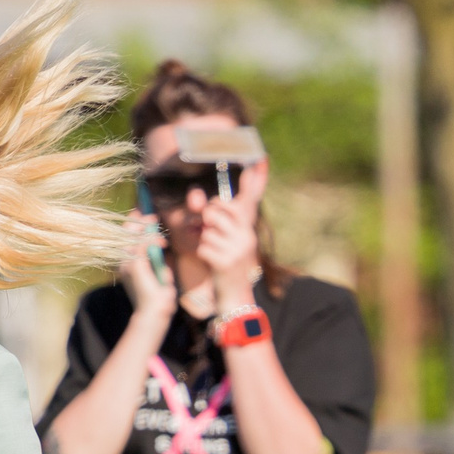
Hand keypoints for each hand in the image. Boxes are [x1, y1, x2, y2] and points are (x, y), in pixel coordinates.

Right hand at [119, 214, 174, 323]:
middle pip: (125, 230)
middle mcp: (122, 260)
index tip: (144, 211)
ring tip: (161, 234)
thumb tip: (158, 242)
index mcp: (125, 261)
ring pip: (133, 234)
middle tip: (154, 218)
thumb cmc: (158, 295)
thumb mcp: (157, 271)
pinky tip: (162, 243)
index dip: (133, 221)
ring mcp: (125, 262)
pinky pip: (141, 243)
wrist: (154, 313)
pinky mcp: (133, 265)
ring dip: (148, 229)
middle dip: (140, 220)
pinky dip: (152, 240)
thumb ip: (154, 257)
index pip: (125, 234)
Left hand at [195, 186, 262, 306]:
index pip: (250, 200)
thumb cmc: (227, 262)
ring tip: (213, 249)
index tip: (259, 158)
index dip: (255, 179)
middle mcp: (246, 236)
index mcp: (248, 228)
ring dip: (203, 239)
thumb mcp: (228, 239)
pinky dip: (202, 252)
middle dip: (207, 217)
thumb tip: (194, 196)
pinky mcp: (226, 263)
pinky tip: (211, 260)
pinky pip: (203, 246)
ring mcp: (237, 250)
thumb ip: (214, 217)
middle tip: (211, 230)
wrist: (235, 295)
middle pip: (216, 210)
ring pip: (207, 229)